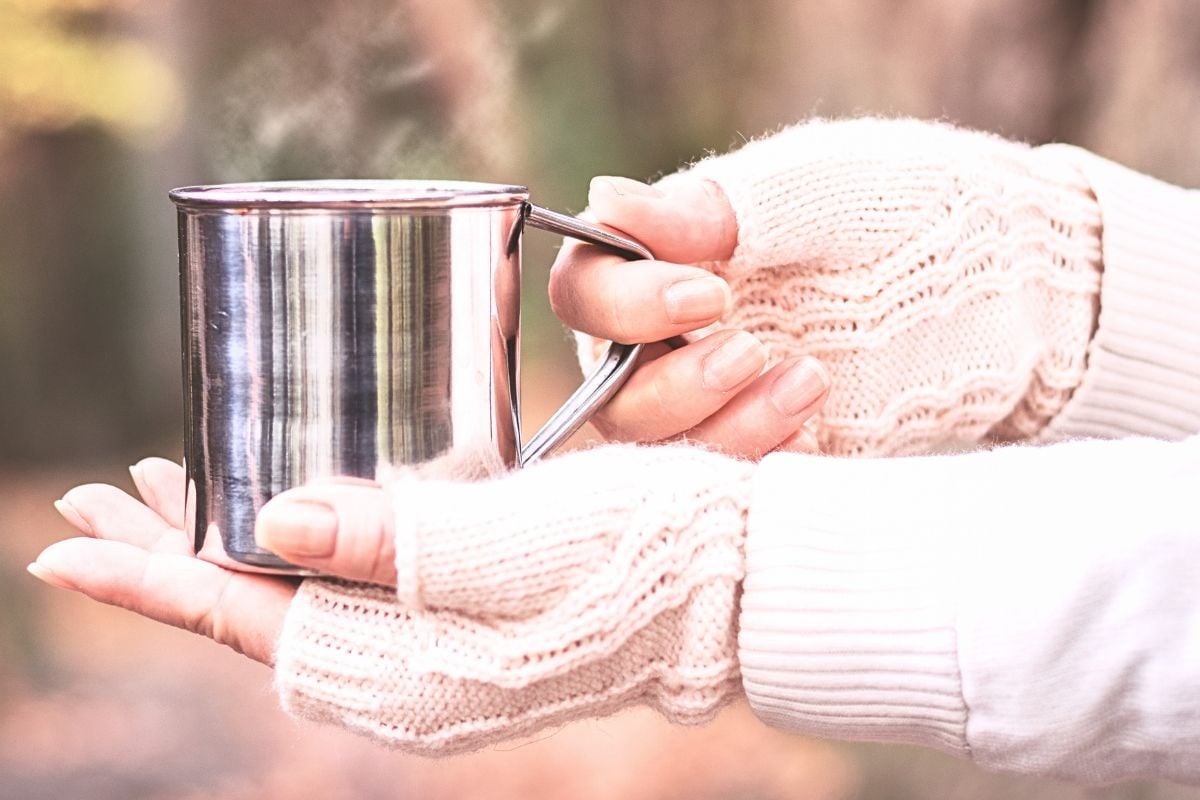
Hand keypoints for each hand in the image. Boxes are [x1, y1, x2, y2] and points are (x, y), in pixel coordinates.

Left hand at [33, 444, 753, 753]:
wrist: (738, 584)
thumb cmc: (643, 562)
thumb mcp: (521, 543)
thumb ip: (395, 543)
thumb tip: (274, 520)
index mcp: (411, 670)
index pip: (251, 623)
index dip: (155, 582)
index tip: (66, 544)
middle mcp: (413, 666)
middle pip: (263, 607)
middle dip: (176, 554)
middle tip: (105, 500)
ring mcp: (442, 637)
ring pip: (308, 587)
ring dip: (238, 536)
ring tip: (175, 492)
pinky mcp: (474, 603)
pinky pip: (361, 572)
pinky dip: (312, 528)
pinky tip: (300, 494)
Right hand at [561, 118, 1103, 455]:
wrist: (1005, 282)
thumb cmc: (903, 209)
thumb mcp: (808, 190)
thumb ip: (707, 206)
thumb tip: (604, 197)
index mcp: (665, 266)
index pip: (586, 295)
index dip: (625, 303)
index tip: (711, 291)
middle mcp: (673, 343)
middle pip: (611, 394)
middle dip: (678, 383)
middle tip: (756, 350)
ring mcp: (718, 407)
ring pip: (661, 454)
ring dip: (722, 428)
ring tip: (811, 382)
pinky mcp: (765, 455)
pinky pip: (726, 488)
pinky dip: (759, 465)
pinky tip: (815, 434)